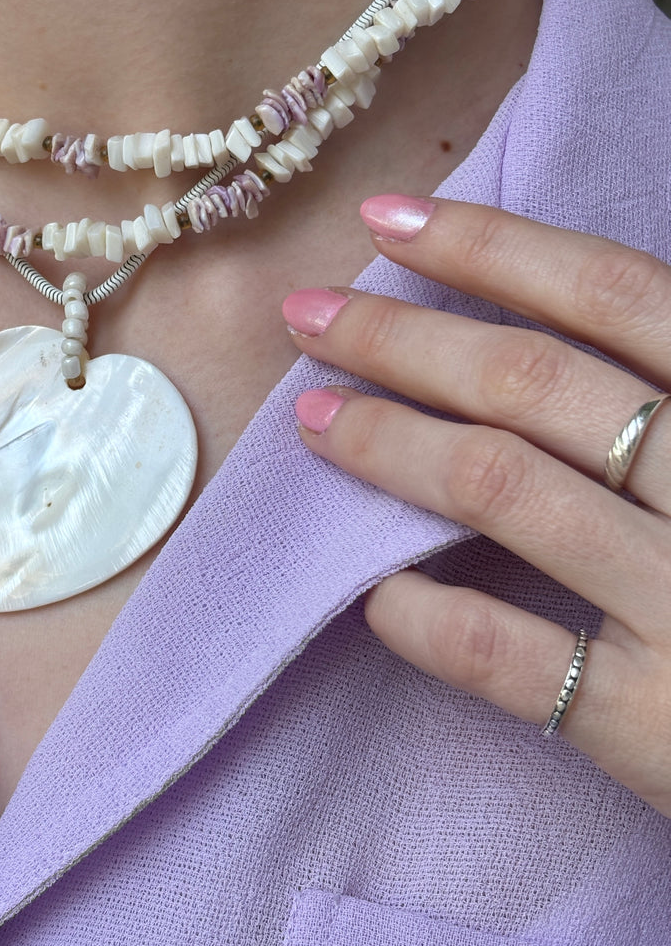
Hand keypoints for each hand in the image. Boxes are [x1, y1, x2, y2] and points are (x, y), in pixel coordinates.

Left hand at [284, 194, 670, 816]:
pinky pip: (507, 654)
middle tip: (309, 313)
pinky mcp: (659, 726)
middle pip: (536, 381)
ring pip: (505, 489)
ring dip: (389, 443)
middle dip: (403, 336)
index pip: (616, 294)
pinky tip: (376, 594)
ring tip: (313, 419)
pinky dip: (425, 617)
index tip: (386, 218)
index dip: (491, 246)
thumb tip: (561, 327)